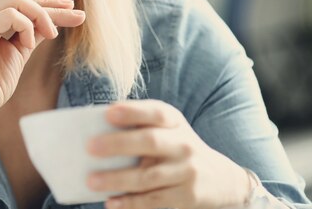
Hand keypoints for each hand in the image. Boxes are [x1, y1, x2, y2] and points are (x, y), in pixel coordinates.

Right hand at [0, 0, 85, 126]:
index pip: (15, 3)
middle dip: (49, 7)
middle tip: (75, 19)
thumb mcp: (17, 52)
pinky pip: (11, 15)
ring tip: (50, 36)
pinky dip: (27, 26)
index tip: (71, 8)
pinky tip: (29, 45)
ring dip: (41, 16)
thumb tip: (53, 17)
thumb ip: (30, 32)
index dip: (45, 4)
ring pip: (16, 0)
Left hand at [86, 100, 250, 208]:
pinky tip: (111, 202)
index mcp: (175, 122)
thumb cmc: (176, 148)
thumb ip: (140, 127)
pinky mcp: (187, 197)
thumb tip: (96, 132)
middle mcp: (183, 144)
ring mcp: (187, 171)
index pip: (156, 112)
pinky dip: (131, 203)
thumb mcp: (168, 131)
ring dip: (118, 179)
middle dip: (119, 144)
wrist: (222, 179)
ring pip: (149, 176)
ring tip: (92, 180)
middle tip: (90, 147)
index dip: (133, 112)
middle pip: (150, 142)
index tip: (109, 112)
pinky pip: (155, 201)